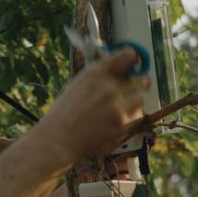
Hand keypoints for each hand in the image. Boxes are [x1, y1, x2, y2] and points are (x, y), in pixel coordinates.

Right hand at [32, 47, 145, 165]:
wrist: (57, 140)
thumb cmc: (63, 114)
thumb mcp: (77, 85)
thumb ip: (99, 77)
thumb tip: (120, 72)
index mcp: (95, 73)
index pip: (127, 56)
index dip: (134, 60)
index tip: (134, 64)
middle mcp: (108, 86)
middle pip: (139, 79)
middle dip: (137, 84)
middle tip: (130, 90)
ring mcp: (117, 105)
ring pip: (140, 97)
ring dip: (134, 102)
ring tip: (120, 109)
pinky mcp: (122, 123)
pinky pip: (138, 115)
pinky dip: (131, 117)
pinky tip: (117, 120)